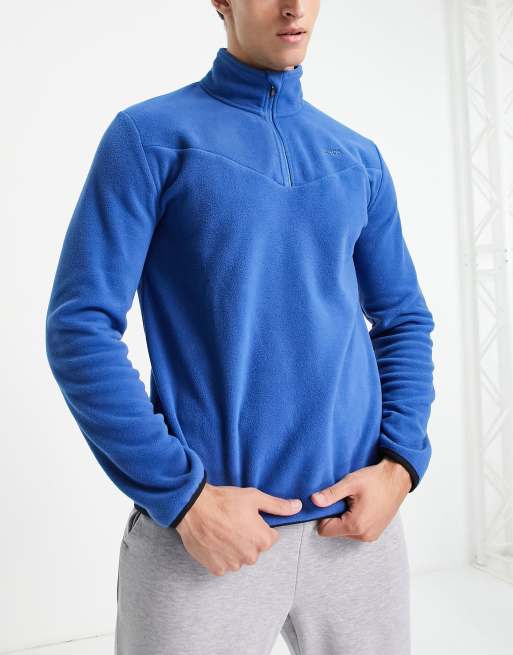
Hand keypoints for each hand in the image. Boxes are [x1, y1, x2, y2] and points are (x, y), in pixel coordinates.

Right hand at [175, 483, 302, 574]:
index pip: (269, 537)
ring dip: (234, 547)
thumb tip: (298, 507)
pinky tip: (214, 540)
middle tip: (233, 522)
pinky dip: (221, 554)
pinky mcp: (217, 569)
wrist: (194, 508)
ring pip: (240, 556)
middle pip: (255, 548)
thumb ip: (278, 505)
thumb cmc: (225, 501)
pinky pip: (225, 564)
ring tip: (222, 530)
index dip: (258, 525)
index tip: (246, 517)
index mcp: (263, 540)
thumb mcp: (254, 498)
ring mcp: (233, 564)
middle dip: (247, 537)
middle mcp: (251, 556)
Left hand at [310, 458, 410, 539]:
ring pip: (345, 531)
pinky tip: (362, 506)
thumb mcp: (350, 483)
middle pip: (334, 531)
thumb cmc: (375, 479)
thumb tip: (313, 501)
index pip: (325, 530)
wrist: (397, 479)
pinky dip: (354, 520)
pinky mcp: (375, 533)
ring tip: (355, 502)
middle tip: (345, 499)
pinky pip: (356, 531)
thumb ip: (331, 494)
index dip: (323, 515)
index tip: (331, 501)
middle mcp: (363, 535)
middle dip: (335, 516)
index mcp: (355, 525)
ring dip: (345, 518)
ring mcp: (371, 536)